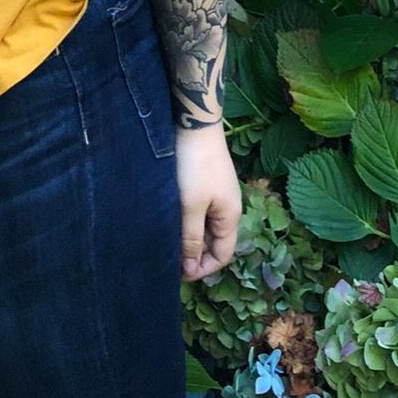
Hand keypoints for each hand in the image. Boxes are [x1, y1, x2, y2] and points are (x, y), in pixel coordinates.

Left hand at [174, 120, 241, 280]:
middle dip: (194, 254)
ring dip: (189, 237)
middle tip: (168, 259)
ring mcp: (218, 194)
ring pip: (205, 227)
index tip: (178, 273)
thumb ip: (192, 239)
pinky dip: (187, 221)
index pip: (223, 255)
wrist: (195, 125)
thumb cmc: (195, 168)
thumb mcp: (192, 206)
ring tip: (167, 242)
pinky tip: (171, 221)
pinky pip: (200, 212)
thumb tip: (192, 270)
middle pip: (214, 242)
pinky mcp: (207, 183)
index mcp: (230, 216)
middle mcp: (228, 208)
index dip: (203, 269)